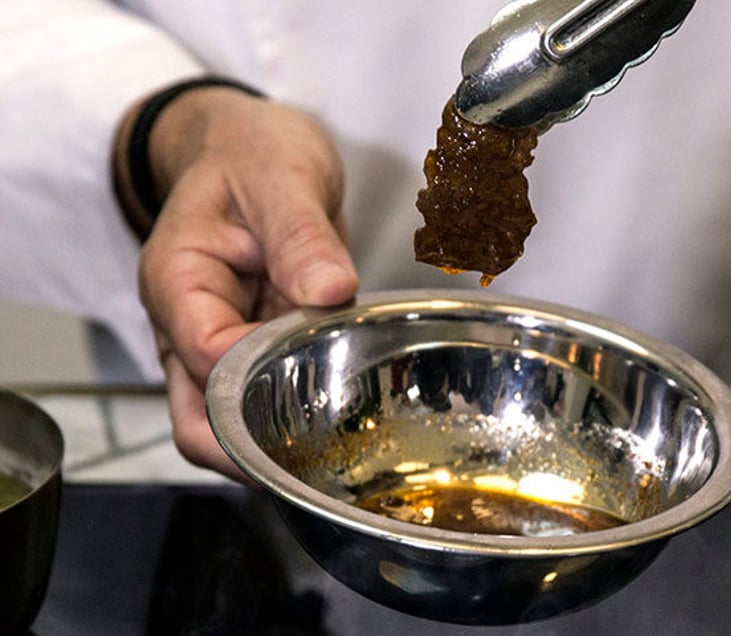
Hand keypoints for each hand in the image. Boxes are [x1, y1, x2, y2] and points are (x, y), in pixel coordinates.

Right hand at [113, 87, 358, 480]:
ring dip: (272, 439)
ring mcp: (215, 339)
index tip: (322, 369)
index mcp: (178, 282)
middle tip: (319, 456)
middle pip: (197, 421)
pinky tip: (335, 412)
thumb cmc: (250, 153)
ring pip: (226, 422)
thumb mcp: (281, 176)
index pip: (207, 359)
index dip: (262, 378)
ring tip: (333, 443)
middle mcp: (185, 323)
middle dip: (252, 449)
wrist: (248, 147)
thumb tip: (328, 291)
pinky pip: (261, 395)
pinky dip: (291, 412)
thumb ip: (301, 234)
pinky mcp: (249, 343)